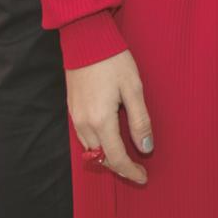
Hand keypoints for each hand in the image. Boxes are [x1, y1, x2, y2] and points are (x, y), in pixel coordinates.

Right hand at [67, 50, 151, 183]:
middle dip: (120, 168)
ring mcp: (75, 118)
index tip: (144, 178)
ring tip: (127, 158)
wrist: (86, 39)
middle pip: (102, 158)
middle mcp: (84, 124)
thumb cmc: (113, 60)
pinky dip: (98, 146)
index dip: (131, 171)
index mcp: (101, 121)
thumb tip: (146, 148)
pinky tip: (111, 140)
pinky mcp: (72, 110)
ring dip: (108, 158)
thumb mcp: (133, 89)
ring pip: (91, 150)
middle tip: (138, 171)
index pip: (116, 158)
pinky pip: (84, 138)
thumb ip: (140, 120)